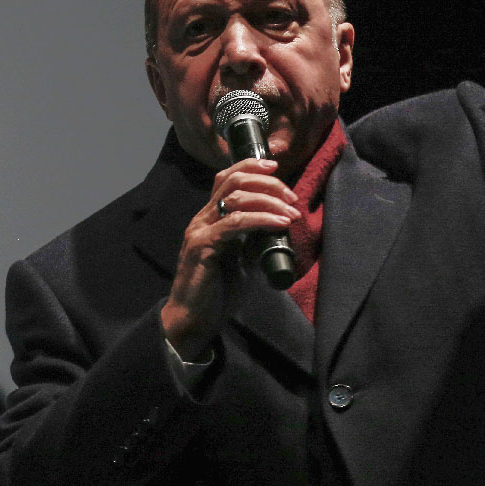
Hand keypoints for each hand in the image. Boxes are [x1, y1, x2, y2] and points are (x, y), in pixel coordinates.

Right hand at [160, 157, 297, 360]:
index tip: (276, 167)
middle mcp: (202, 218)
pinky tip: (280, 224)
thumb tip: (278, 229)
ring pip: (235, 197)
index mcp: (209, 218)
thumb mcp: (241, 260)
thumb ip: (252, 241)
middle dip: (266, 182)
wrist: (194, 319)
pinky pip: (235, 224)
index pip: (226, 179)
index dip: (250, 166)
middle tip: (290, 196)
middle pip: (232, 180)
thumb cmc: (216, 292)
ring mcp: (200, 230)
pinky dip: (261, 219)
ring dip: (268, 199)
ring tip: (291, 211)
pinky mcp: (204, 245)